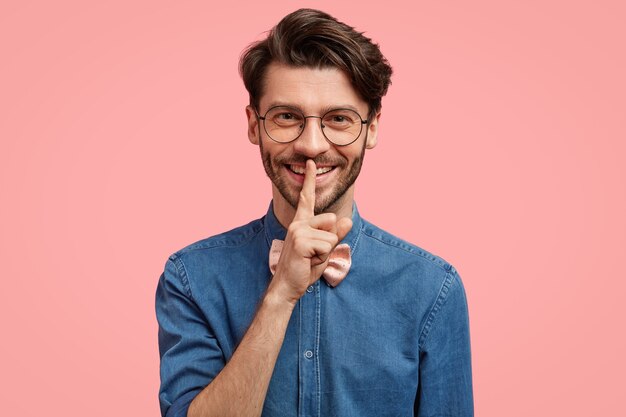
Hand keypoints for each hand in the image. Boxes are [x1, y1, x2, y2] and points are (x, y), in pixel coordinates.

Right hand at [270, 159, 351, 304]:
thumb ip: (335, 236)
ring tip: (310, 259)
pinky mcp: (300, 240)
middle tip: (314, 255)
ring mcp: (298, 230)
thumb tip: (347, 220)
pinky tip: (308, 261)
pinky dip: (322, 257)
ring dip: (325, 252)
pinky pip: (327, 245)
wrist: (287, 286)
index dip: (309, 180)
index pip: (307, 198)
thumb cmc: (304, 268)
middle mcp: (299, 223)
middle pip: (332, 221)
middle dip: (330, 241)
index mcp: (302, 222)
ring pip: (331, 236)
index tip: (311, 163)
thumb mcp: (324, 251)